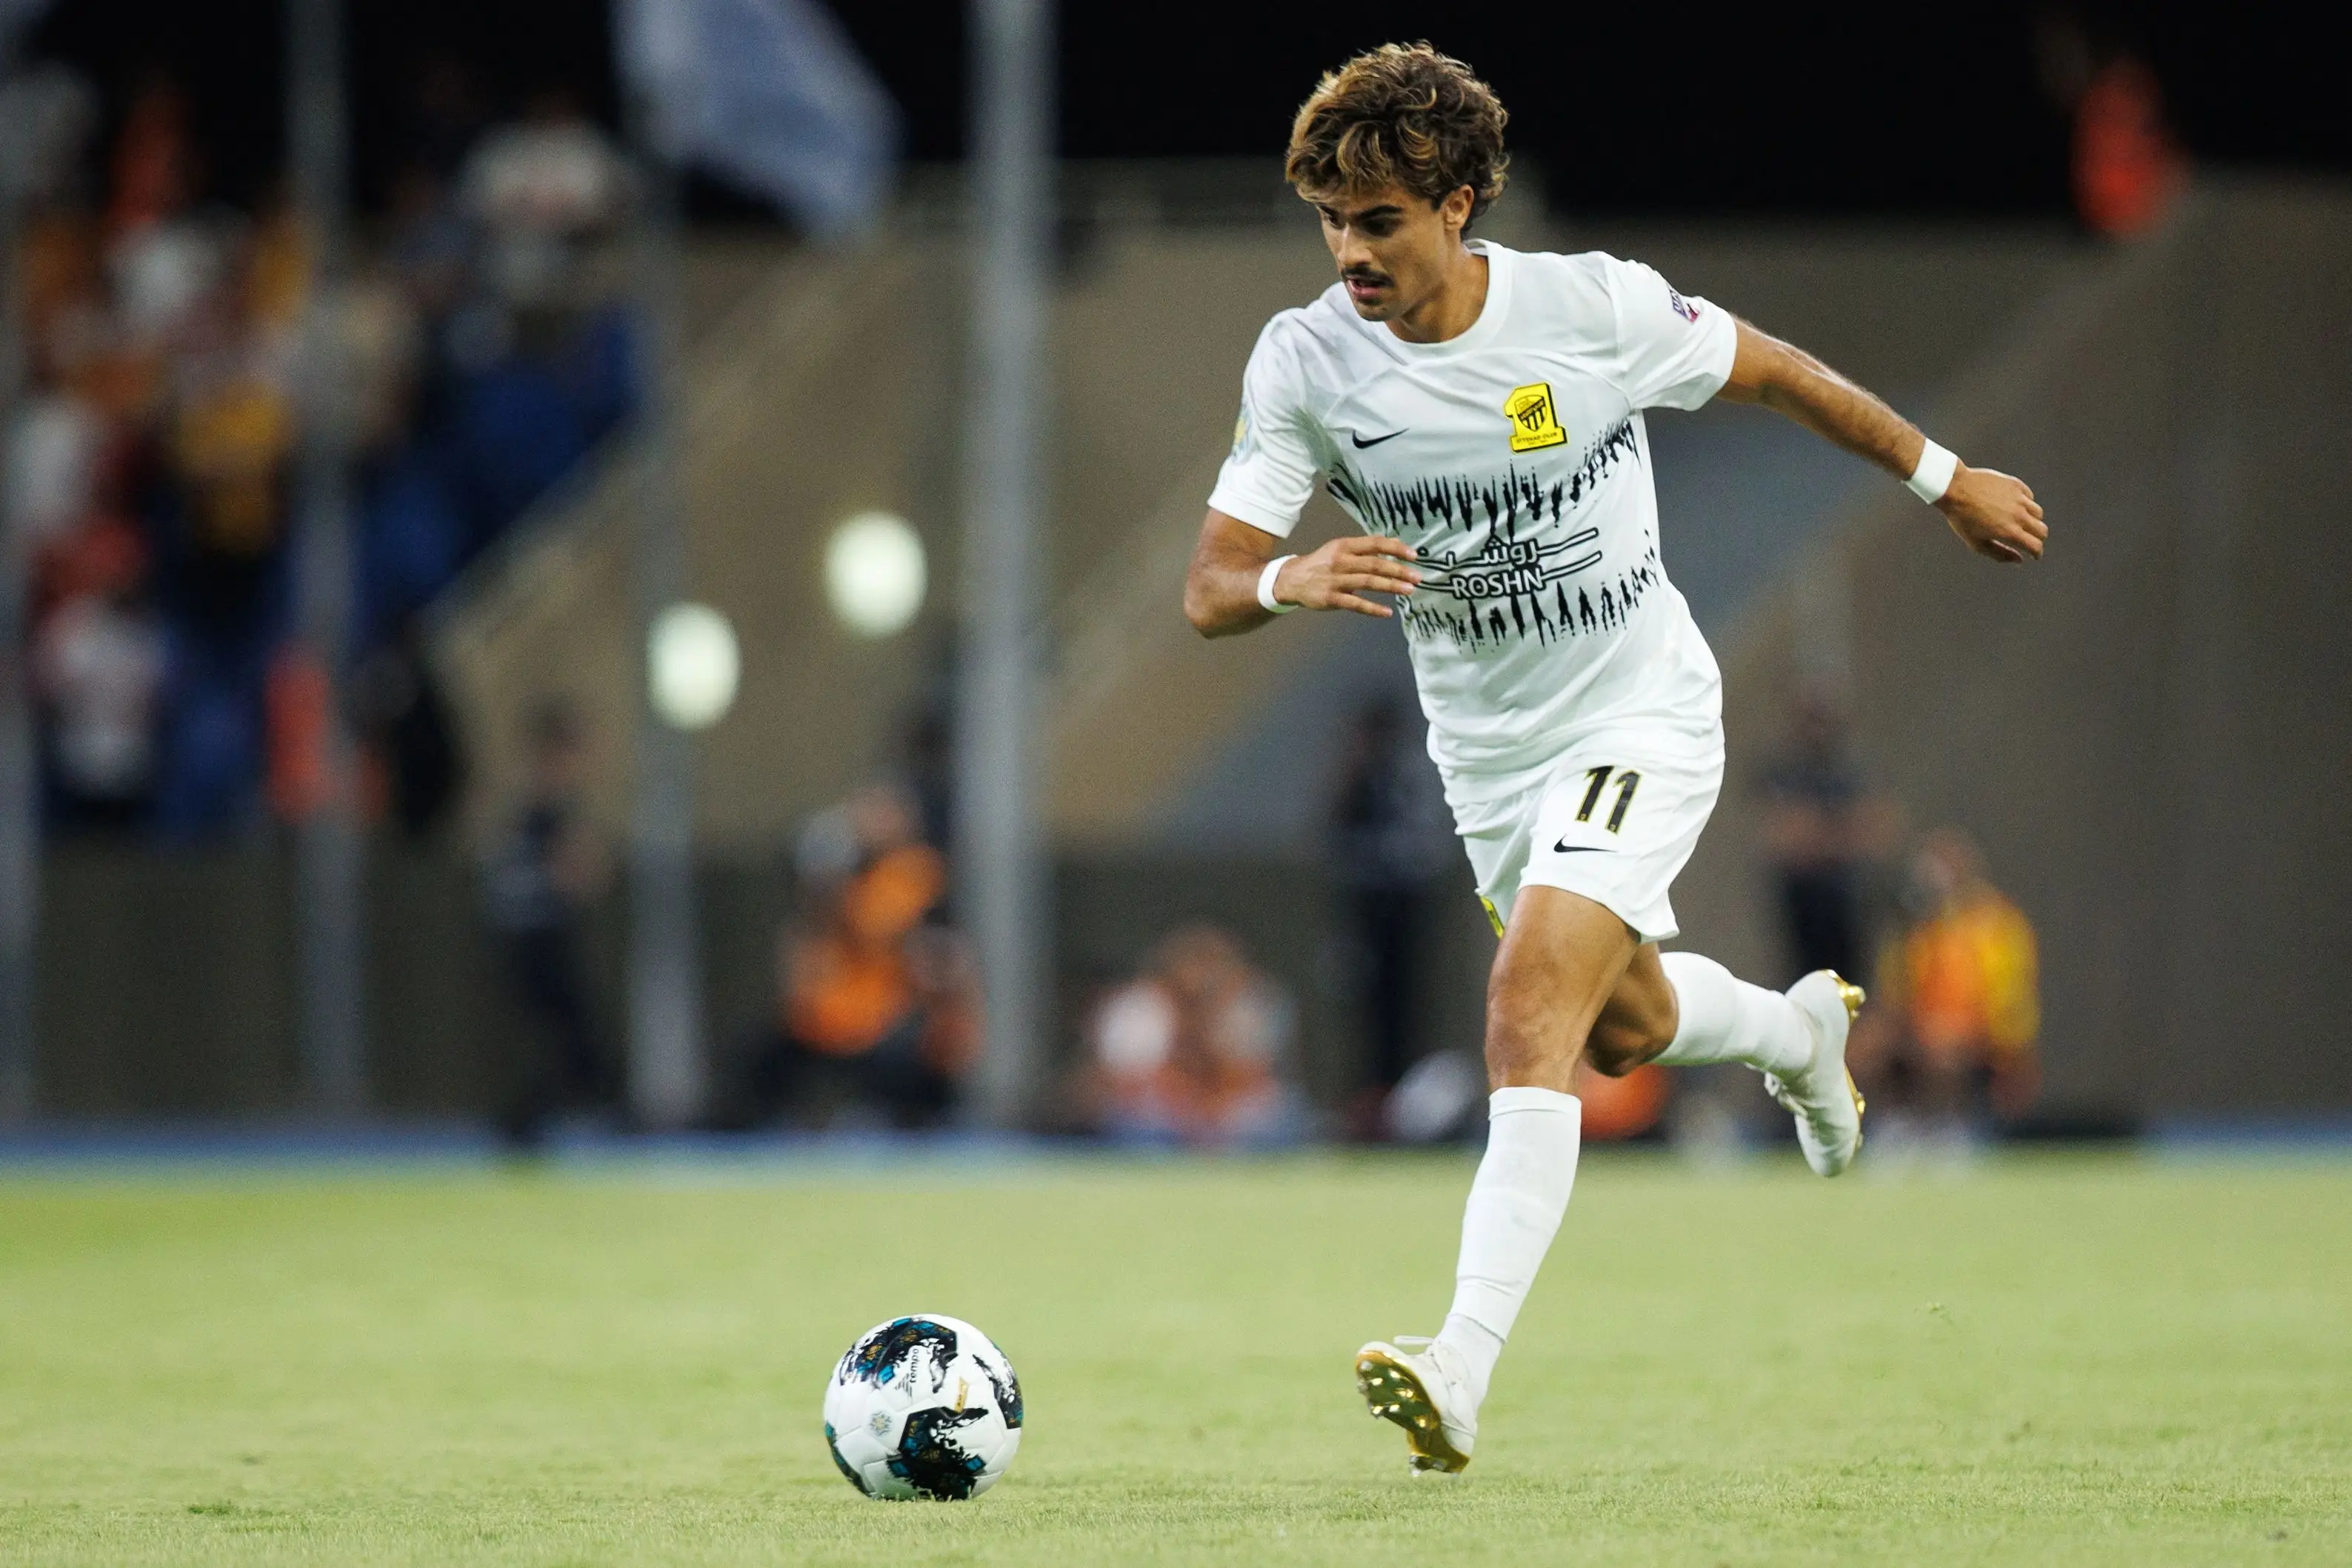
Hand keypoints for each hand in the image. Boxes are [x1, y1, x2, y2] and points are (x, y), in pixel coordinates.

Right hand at [1272, 535, 1421, 617]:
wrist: (1292, 579)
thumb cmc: (1322, 563)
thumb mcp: (1341, 549)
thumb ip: (1366, 548)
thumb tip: (1395, 543)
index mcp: (1344, 546)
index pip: (1375, 543)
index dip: (1395, 549)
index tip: (1414, 555)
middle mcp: (1340, 561)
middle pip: (1374, 564)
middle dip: (1398, 570)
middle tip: (1417, 577)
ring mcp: (1335, 580)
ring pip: (1368, 583)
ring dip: (1391, 586)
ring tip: (1409, 590)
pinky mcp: (1331, 598)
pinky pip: (1356, 604)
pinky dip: (1373, 609)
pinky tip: (1387, 612)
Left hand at [1937, 465, 2046, 562]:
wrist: (1954, 488)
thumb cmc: (1962, 518)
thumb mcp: (1976, 543)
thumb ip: (1999, 554)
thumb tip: (2019, 560)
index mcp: (2010, 531)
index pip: (2035, 545)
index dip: (2037, 553)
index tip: (2035, 555)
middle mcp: (2018, 514)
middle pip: (2042, 530)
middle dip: (2038, 539)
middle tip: (2030, 540)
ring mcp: (2019, 498)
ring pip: (2038, 513)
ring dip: (2033, 521)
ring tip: (2021, 522)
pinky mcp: (2016, 484)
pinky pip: (2029, 496)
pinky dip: (2026, 503)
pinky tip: (2015, 506)